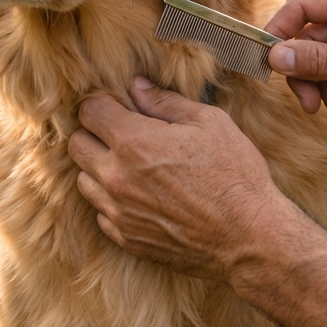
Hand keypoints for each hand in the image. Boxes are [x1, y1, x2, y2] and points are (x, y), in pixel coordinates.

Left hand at [68, 78, 294, 280]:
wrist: (249, 237)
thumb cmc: (235, 175)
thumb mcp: (210, 123)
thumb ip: (166, 103)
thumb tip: (137, 87)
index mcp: (134, 142)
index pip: (89, 112)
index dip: (103, 103)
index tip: (120, 106)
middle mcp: (116, 177)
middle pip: (76, 145)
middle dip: (94, 133)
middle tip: (123, 134)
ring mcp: (118, 212)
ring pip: (83, 180)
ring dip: (100, 168)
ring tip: (132, 166)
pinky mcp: (126, 238)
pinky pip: (100, 213)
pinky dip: (113, 201)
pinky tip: (141, 196)